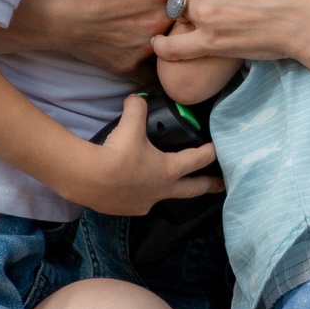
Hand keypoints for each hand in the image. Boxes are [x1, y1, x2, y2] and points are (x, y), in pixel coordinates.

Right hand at [3, 0, 189, 74]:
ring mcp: (146, 44)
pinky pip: (155, 68)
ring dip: (173, 30)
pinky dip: (154, 59)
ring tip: (160, 21)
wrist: (43, 12)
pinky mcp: (130, 65)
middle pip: (191, 10)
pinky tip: (147, 48)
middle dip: (188, 3)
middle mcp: (160, 17)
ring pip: (176, 39)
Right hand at [74, 94, 220, 215]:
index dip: (210, 152)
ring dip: (170, 190)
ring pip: (164, 197)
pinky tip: (135, 189)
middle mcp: (161, 190)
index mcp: (168, 170)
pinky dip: (141, 194)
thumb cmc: (116, 153)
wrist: (89, 179)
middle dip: (208, 186)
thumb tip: (136, 98)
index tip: (218, 150)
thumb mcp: (130, 125)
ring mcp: (145, 203)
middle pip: (192, 190)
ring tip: (170, 185)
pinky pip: (139, 201)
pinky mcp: (127, 210)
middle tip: (220, 185)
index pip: (197, 159)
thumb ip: (137, 108)